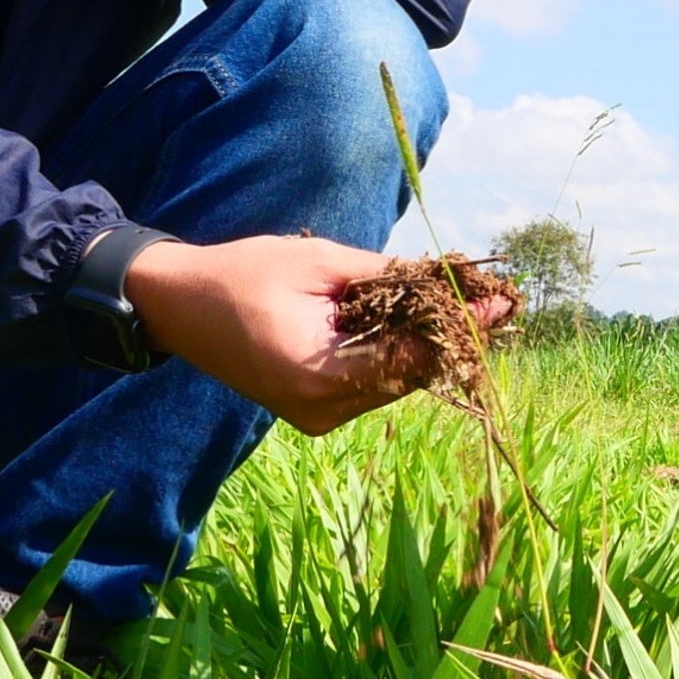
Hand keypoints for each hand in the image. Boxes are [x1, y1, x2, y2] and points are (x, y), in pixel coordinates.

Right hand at [123, 237, 515, 433]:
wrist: (176, 305)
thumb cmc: (242, 273)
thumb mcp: (320, 262)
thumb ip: (388, 277)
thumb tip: (450, 282)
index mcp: (319, 376)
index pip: (412, 358)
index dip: (462, 332)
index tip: (502, 304)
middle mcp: (323, 409)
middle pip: (409, 375)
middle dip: (451, 335)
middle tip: (495, 300)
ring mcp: (317, 416)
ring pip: (394, 380)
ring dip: (424, 343)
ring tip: (464, 304)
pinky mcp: (314, 409)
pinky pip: (370, 381)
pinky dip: (394, 351)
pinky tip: (417, 319)